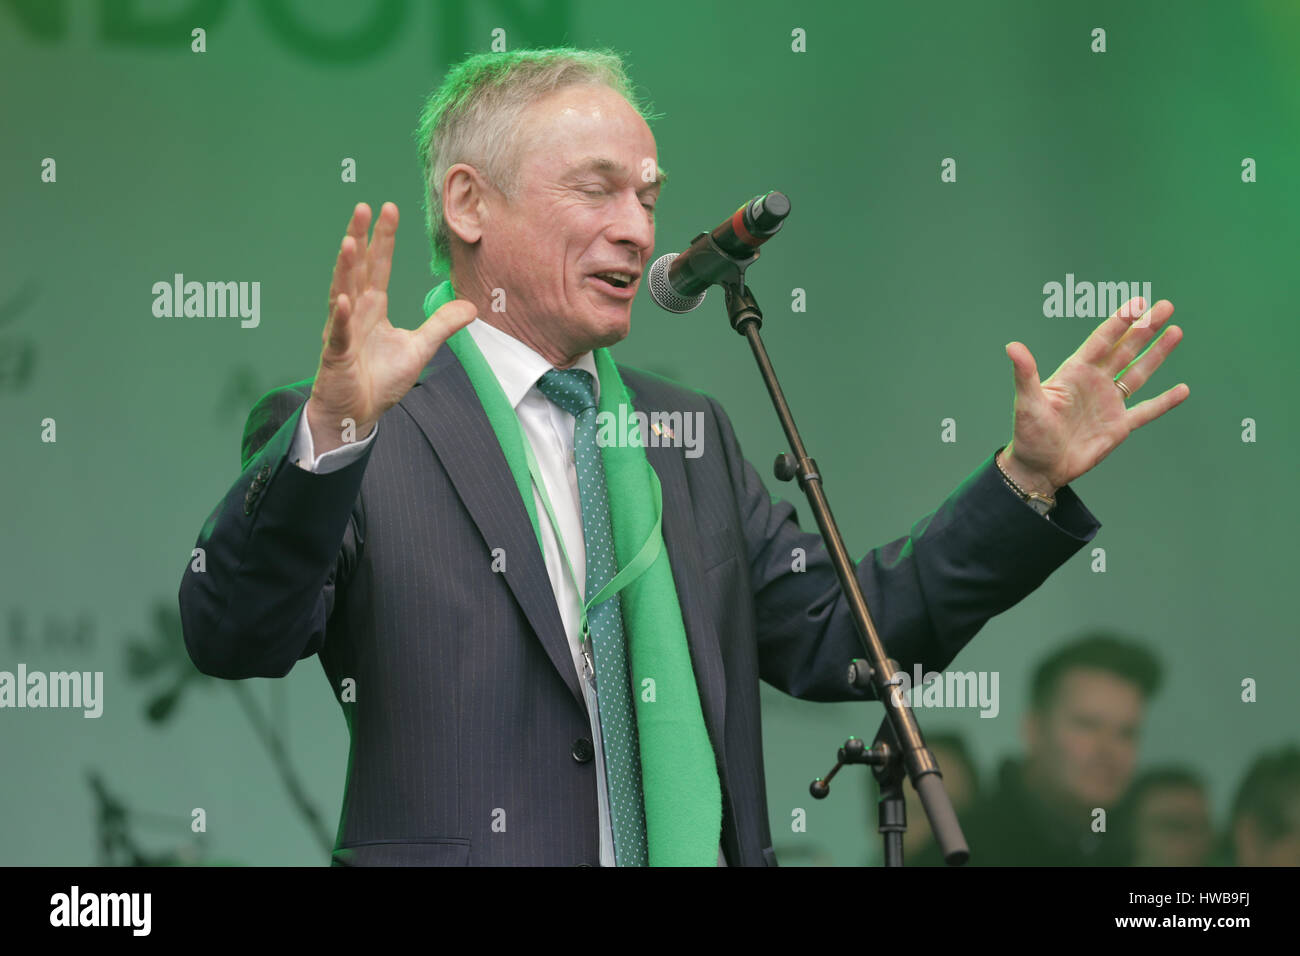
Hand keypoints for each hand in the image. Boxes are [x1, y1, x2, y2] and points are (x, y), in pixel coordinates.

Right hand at [307, 202, 477, 454]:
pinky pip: (338, 333)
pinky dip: (339, 318)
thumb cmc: (379, 380)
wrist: (356, 413)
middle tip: (363, 208)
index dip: (384, 238)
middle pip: (358, 269)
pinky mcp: (336, 354)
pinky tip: (342, 300)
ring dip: (345, 268)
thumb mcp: (420, 349)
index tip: (388, 208)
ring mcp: (342, 330)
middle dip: (361, 238)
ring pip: (342, 293)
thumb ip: (441, 325)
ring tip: (350, 242)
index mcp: (373, 307)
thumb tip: (471, 306)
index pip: (380, 266)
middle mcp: (355, 312)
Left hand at [1001, 296, 1188, 493]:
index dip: (1119, 322)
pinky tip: (1183, 390)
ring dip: (1157, 354)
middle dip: (1145, 328)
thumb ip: (1025, 374)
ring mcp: (1109, 403)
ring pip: (1138, 373)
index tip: (1137, 303)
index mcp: (1074, 373)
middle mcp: (1095, 383)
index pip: (1101, 341)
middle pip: (1125, 350)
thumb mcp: (1027, 403)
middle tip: (1165, 306)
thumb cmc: (1029, 435)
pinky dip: (1164, 402)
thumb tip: (1012, 346)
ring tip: (1175, 331)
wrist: (1039, 468)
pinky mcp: (1119, 426)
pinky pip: (1146, 411)